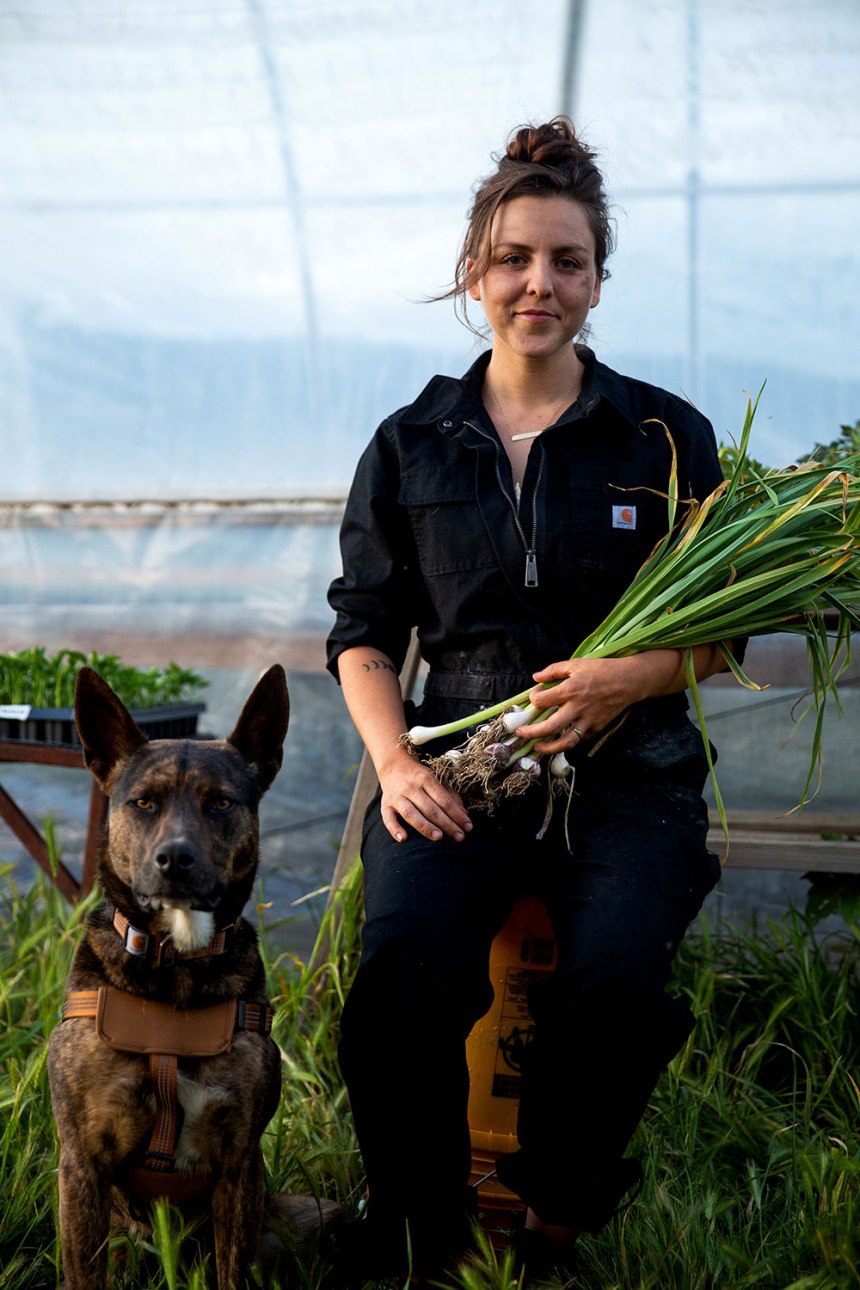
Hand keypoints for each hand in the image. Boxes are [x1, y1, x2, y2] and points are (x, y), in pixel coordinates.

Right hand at [377, 748, 472, 843]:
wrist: (393, 765)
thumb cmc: (419, 776)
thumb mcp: (436, 779)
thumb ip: (450, 796)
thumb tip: (463, 814)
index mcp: (426, 778)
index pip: (443, 799)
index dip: (457, 814)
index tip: (467, 826)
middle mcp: (410, 787)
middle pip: (430, 808)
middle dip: (446, 823)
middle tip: (459, 837)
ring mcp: (397, 796)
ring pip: (411, 813)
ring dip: (425, 826)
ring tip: (439, 837)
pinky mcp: (385, 804)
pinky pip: (388, 818)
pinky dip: (394, 829)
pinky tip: (403, 839)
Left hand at [517, 656, 653, 754]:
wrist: (629, 681)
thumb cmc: (601, 670)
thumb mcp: (576, 664)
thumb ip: (553, 671)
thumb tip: (535, 678)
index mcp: (570, 690)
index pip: (541, 701)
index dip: (533, 699)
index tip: (536, 695)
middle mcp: (577, 708)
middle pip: (549, 727)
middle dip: (531, 733)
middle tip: (520, 733)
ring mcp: (587, 721)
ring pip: (565, 742)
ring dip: (548, 748)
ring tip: (537, 747)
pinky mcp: (596, 728)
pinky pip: (578, 739)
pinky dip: (566, 742)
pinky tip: (558, 740)